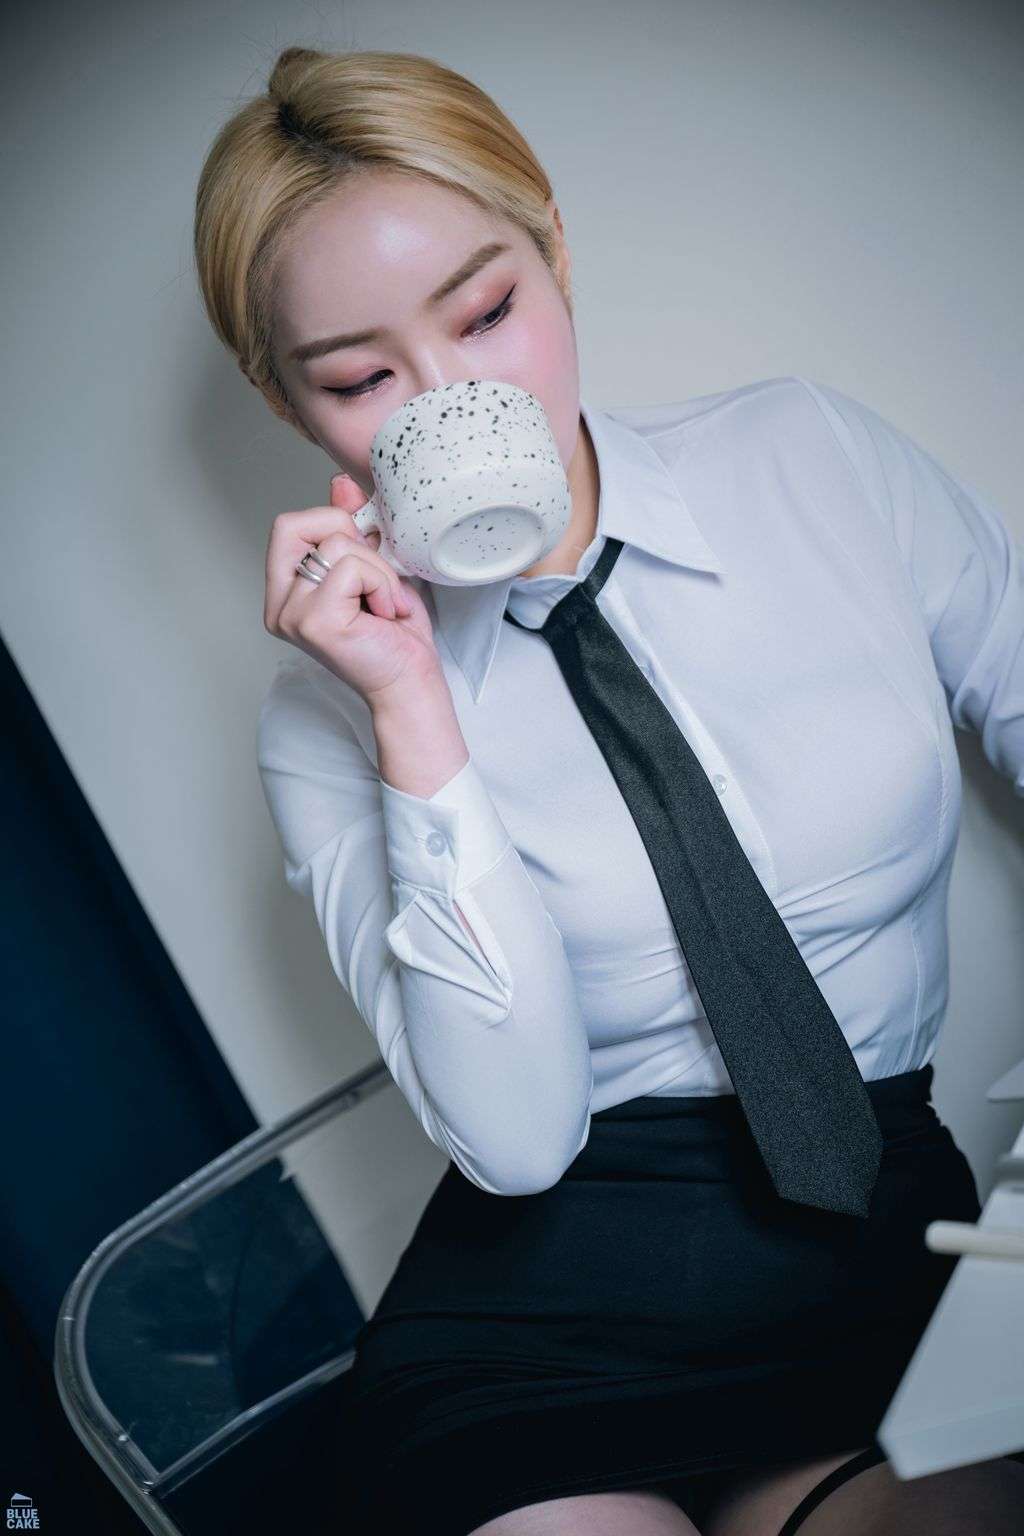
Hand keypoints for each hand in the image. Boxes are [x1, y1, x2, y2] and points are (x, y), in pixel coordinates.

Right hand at [264, 472, 444, 707]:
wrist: (411, 685)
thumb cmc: (395, 636)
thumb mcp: (373, 569)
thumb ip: (350, 528)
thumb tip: (340, 483)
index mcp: (284, 593)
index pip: (287, 526)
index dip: (332, 525)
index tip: (365, 562)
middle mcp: (279, 606)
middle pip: (295, 524)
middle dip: (349, 538)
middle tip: (374, 580)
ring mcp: (291, 615)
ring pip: (335, 544)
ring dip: (377, 570)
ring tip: (384, 604)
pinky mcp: (314, 622)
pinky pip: (351, 568)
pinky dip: (381, 584)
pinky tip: (385, 614)